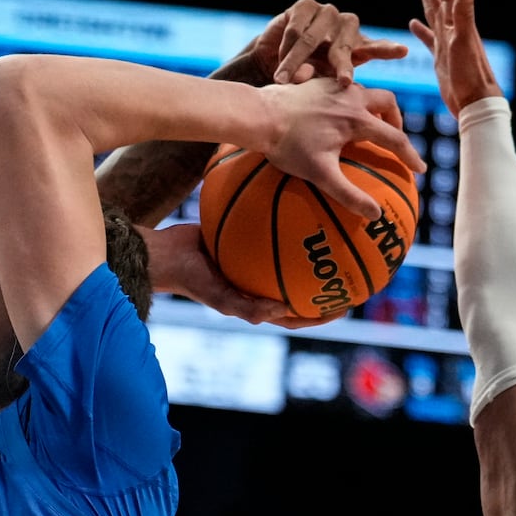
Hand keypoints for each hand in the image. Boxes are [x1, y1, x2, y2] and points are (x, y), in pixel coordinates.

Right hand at [144, 224, 338, 329]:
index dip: (321, 315)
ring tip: (336, 231)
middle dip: (326, 283)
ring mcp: (253, 261)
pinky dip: (286, 218)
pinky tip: (302, 200)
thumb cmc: (189, 279)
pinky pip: (272, 228)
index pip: (296, 315)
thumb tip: (282, 310)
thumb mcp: (218, 297)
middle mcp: (259, 283)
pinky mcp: (245, 239)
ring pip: (289, 255)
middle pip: (300, 286)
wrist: (165, 253)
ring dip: (311, 249)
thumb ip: (248, 308)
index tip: (345, 307)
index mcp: (256, 303)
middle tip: (351, 271)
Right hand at [252, 0, 409, 86]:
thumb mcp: (317, 87)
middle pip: (344, 48)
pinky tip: (278, 59)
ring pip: (312, 40)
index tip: (403, 51)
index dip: (388, 49)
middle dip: (343, 67)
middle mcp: (346, 28)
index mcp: (357, 49)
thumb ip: (316, 82)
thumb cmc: (303, 78)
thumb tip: (303, 77)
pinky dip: (285, 48)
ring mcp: (327, 14)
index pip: (377, 48)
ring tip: (283, 81)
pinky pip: (295, 30)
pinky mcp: (305, 6)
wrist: (273, 63)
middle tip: (345, 83)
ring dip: (295, 62)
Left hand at [260, 78, 425, 219]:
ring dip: (373, 108)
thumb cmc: (288, 146)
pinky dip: (350, 102)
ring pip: (366, 92)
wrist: (259, 115)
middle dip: (396, 119)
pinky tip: (336, 117)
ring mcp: (335, 86)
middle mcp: (352, 97)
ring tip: (367, 127)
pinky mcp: (318, 82)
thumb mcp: (320, 174)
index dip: (410, 156)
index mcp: (358, 119)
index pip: (395, 138)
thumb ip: (349, 194)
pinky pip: (343, 89)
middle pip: (387, 102)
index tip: (420, 170)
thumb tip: (376, 215)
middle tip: (393, 138)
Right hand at [409, 0, 503, 114]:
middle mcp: (452, 24)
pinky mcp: (442, 56)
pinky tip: (414, 23)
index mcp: (456, 18)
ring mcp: (447, 39)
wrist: (475, 102)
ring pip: (433, 7)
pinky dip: (421, 28)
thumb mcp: (464, 43)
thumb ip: (465, 15)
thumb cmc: (470, 76)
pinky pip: (429, 37)